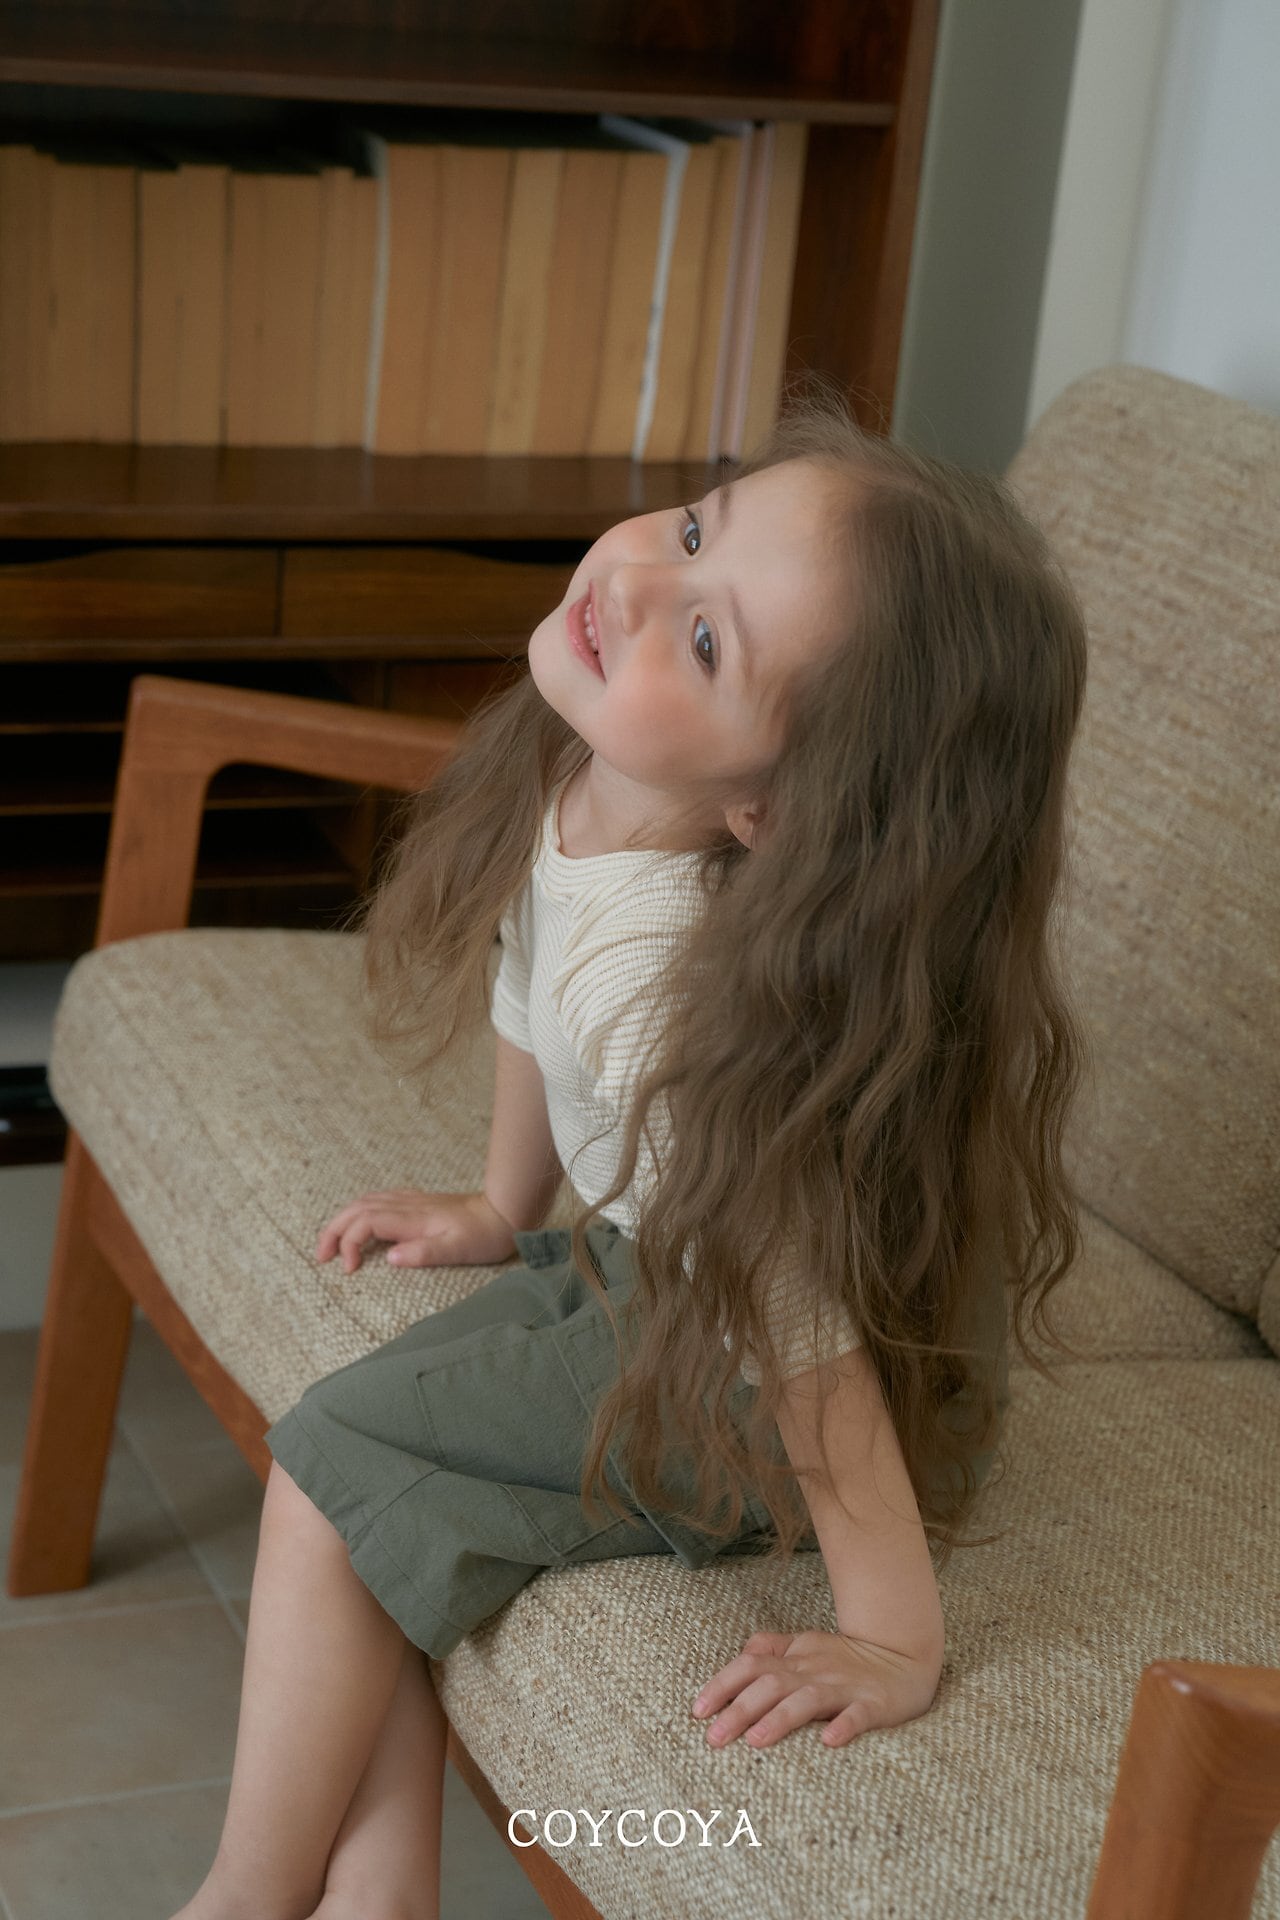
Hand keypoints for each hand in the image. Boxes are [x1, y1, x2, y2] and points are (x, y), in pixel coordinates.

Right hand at [315, 1189, 518, 1272]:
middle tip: (320, 1257)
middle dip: (333, 1230)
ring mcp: (410, 1201)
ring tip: (330, 1244)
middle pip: (356, 1209)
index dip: (349, 1244)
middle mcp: (406, 1205)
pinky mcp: (416, 1202)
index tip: (349, 1270)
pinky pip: (377, 1200)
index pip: (366, 1223)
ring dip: (342, 1220)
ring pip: (364, 1202)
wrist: (503, 1211)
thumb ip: (424, 1253)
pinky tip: (358, 1223)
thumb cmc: (483, 1235)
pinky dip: (358, 1211)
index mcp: (412, 1218)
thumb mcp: (458, 1250)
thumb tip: (389, 1257)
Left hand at [691, 1628, 942, 1749]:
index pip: (750, 1665)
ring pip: (807, 1699)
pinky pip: (858, 1714)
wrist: (904, 1653)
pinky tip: (829, 1742)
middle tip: (714, 1738)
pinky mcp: (874, 1703)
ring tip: (756, 1740)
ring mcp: (844, 1686)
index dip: (723, 1685)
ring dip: (780, 1718)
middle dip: (740, 1710)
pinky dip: (844, 1726)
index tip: (697, 1711)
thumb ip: (772, 1649)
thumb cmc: (846, 1658)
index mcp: (795, 1657)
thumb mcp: (805, 1646)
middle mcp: (814, 1670)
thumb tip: (740, 1654)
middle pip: (771, 1684)